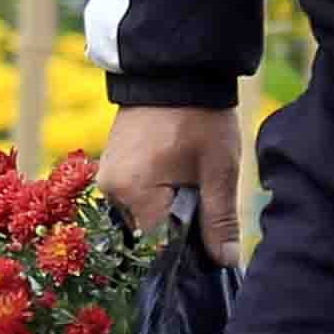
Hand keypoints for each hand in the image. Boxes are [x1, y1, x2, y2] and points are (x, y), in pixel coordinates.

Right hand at [101, 104, 244, 258]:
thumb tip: (226, 263)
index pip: (158, 245)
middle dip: (178, 226)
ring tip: (191, 181)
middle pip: (148, 232)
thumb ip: (220, 220)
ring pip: (142, 214)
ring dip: (168, 209)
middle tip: (205, 202)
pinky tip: (177, 174)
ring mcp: (107, 176)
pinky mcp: (111, 165)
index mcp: (134, 192)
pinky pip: (135, 195)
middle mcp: (111, 189)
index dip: (186, 248)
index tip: (209, 243)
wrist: (176, 69)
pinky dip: (157, 194)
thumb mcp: (218, 170)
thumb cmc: (200, 117)